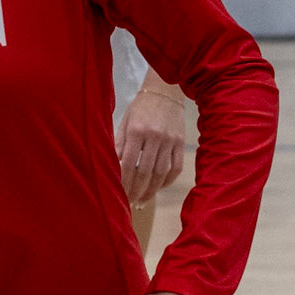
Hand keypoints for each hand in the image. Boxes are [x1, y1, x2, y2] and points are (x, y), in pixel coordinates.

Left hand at [114, 83, 185, 202]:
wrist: (165, 91)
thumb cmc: (140, 107)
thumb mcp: (125, 121)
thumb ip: (119, 143)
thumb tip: (113, 167)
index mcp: (137, 130)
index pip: (129, 163)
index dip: (124, 182)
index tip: (120, 194)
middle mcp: (154, 136)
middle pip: (145, 172)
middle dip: (136, 190)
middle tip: (130, 202)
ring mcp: (170, 140)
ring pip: (161, 173)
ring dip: (151, 190)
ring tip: (142, 200)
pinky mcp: (181, 143)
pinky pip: (176, 167)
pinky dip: (167, 181)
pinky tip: (158, 188)